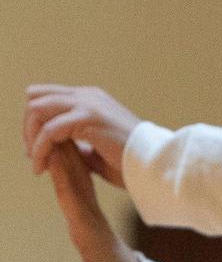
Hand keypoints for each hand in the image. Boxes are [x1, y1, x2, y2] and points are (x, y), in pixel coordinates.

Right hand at [22, 141, 143, 261]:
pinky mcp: (92, 224)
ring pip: (79, 185)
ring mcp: (94, 222)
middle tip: (50, 128)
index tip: (54, 151)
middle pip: (76, 185)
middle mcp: (93, 224)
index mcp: (92, 237)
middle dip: (64, 156)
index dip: (63, 176)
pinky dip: (71, 174)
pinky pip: (81, 193)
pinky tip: (66, 159)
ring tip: (55, 134)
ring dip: (67, 159)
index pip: (75, 202)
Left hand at [23, 85, 140, 187]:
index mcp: (92, 99)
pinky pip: (49, 131)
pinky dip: (39, 150)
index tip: (36, 149)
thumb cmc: (130, 161)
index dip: (35, 122)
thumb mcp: (97, 146)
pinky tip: (42, 167)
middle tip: (33, 156)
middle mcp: (89, 95)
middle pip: (35, 97)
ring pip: (37, 109)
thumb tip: (57, 149)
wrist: (153, 164)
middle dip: (28, 128)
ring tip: (37, 163)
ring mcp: (89, 104)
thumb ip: (77, 142)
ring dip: (30, 138)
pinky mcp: (89, 118)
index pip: (46, 96)